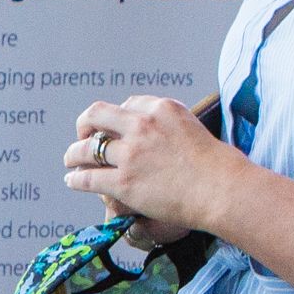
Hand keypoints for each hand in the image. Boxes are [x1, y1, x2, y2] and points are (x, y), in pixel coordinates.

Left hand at [64, 96, 238, 234]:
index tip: (113, 128)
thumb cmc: (218, 166)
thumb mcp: (194, 128)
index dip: (117, 117)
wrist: (223, 189)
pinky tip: (73, 181)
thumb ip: (170, 126)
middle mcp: (141, 125)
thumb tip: (157, 135)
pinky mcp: (124, 182)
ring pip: (86, 148)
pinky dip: (76, 179)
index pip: (128, 104)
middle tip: (82, 137)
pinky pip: (88, 177)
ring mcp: (131, 154)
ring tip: (70, 161)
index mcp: (160, 108)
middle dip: (84, 125)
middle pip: (96, 115)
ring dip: (73, 154)